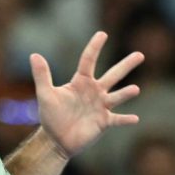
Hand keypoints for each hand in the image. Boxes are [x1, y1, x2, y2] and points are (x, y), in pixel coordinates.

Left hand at [29, 31, 142, 157]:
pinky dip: (125, 119)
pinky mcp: (103, 122)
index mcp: (81, 82)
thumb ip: (42, 75)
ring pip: (117, 96)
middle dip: (126, 65)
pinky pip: (117, 120)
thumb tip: (34, 54)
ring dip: (126, 93)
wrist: (56, 140)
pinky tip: (135, 118)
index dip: (94, 48)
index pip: (89, 61)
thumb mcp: (45, 94)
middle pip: (113, 75)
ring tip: (136, 89)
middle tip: (140, 55)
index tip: (102, 34)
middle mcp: (95, 91)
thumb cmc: (51, 116)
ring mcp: (101, 107)